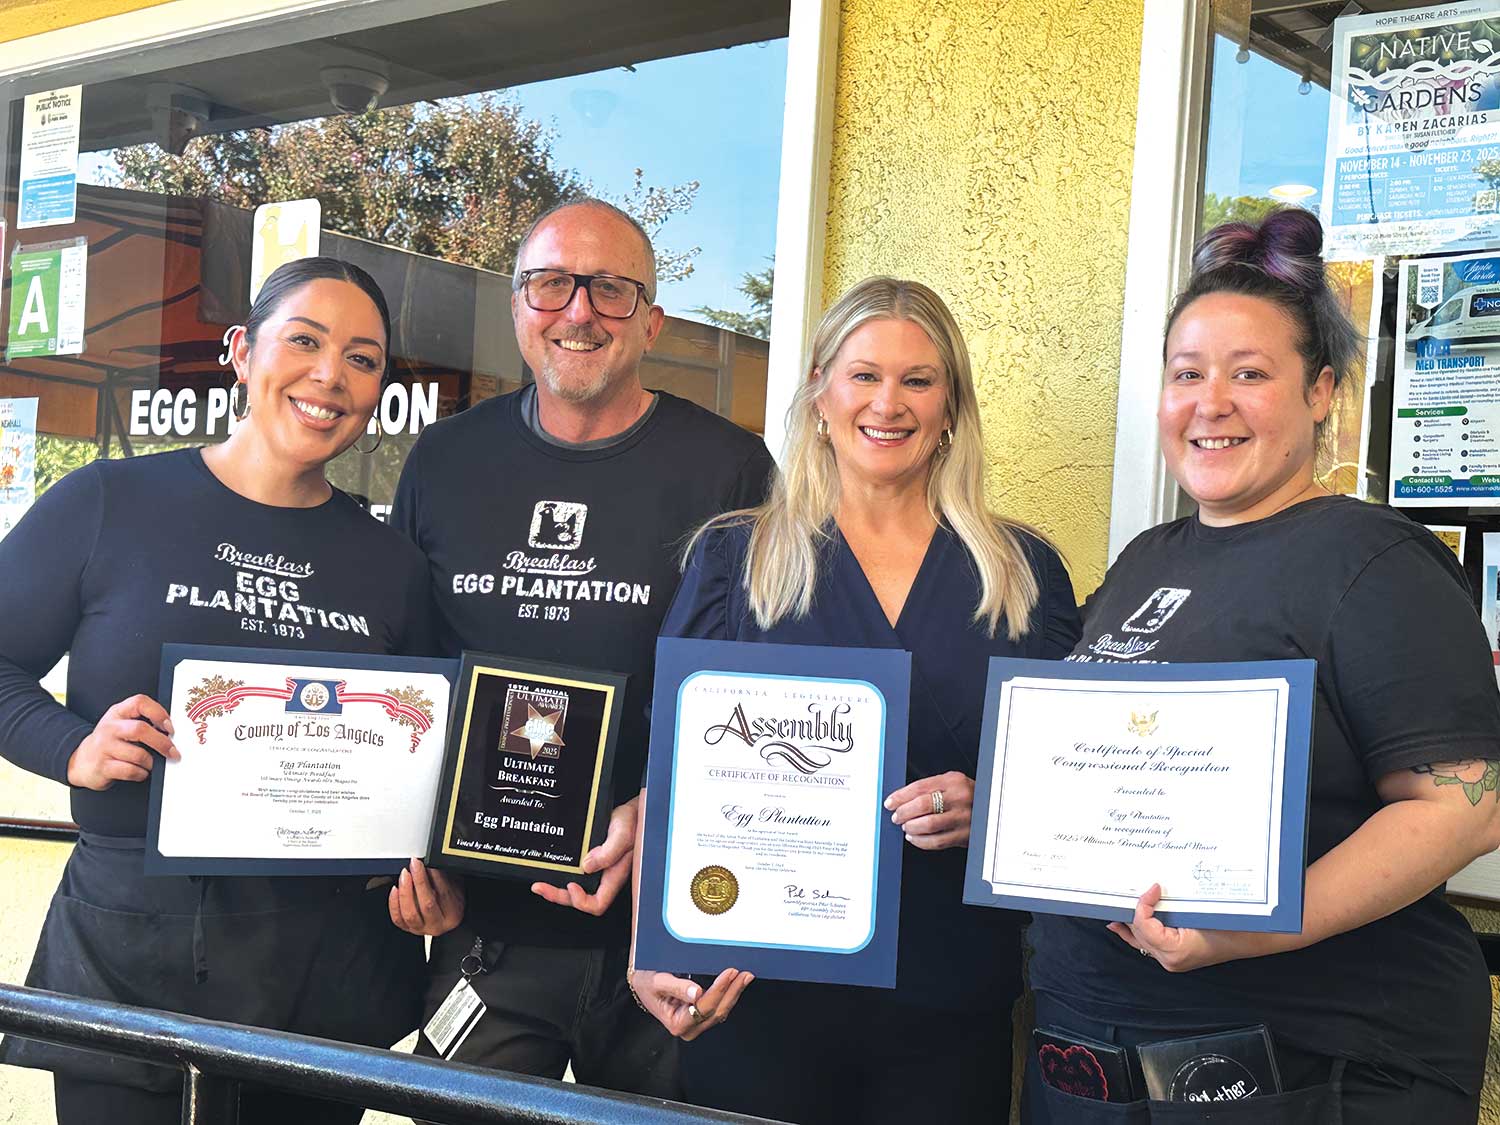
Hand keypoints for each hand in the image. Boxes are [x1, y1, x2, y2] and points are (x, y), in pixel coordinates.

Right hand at [67, 694, 177, 789]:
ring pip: (138, 755)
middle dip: (162, 742)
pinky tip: (140, 771)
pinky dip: (141, 773)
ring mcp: (104, 747)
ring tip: (151, 763)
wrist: (80, 761)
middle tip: (173, 752)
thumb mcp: (121, 724)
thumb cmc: (110, 741)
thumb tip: (172, 732)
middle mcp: (109, 727)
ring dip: (151, 762)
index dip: (158, 713)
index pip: (139, 702)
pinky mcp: (102, 767)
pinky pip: (131, 771)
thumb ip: (143, 721)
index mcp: (117, 712)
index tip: (170, 727)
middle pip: (140, 729)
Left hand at [388, 858, 464, 935]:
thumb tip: (431, 863)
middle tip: (415, 864)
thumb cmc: (450, 901)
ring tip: (404, 875)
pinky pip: (397, 919)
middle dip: (419, 881)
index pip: (444, 894)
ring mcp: (421, 929)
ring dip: (405, 891)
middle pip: (427, 904)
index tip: (429, 863)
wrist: (444, 917)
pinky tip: (395, 889)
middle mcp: (437, 925)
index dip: (436, 877)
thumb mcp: (455, 887)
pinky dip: (394, 903)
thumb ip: (444, 878)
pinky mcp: (408, 929)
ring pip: (410, 914)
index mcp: (453, 914)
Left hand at [531, 793, 637, 914]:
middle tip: (541, 888)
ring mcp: (597, 870)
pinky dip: (562, 875)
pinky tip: (553, 870)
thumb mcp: (622, 834)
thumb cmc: (633, 823)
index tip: (571, 885)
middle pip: (581, 900)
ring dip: (557, 890)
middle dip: (559, 896)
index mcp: (614, 876)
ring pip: (575, 889)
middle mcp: (604, 876)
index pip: (598, 903)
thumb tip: (587, 865)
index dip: (582, 901)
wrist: (633, 812)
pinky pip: (575, 875)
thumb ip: (608, 852)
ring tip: (541, 885)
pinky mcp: (591, 860)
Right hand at [628, 967, 752, 1040]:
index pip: (704, 1007)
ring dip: (734, 993)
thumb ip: (677, 988)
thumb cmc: (646, 982)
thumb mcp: (657, 982)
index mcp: (676, 1023)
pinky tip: (737, 983)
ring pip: (721, 1010)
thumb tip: (697, 993)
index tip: (730, 972)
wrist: (642, 982)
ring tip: (746, 976)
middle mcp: (688, 1028)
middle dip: (732, 992)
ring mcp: (696, 1024)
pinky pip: (719, 1007)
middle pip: (717, 1011)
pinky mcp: (702, 1016)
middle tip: (744, 973)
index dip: (719, 989)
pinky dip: (729, 994)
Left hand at [884, 770, 973, 849]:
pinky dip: (921, 841)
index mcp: (953, 781)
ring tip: (906, 826)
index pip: (919, 787)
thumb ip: (929, 788)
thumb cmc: (967, 796)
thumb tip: (900, 800)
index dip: (900, 796)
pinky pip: (937, 841)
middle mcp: (959, 798)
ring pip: (928, 825)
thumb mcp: (951, 784)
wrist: (991, 809)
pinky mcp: (964, 836)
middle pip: (922, 805)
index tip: (890, 803)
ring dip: (911, 827)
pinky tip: (914, 837)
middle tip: (897, 816)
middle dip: (904, 812)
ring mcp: (963, 818)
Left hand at [1106, 883, 1251, 971]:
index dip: (1143, 905)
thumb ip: (1172, 905)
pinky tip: (1122, 927)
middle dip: (1132, 913)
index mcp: (1174, 951)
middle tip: (1127, 895)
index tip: (1153, 887)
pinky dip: (1137, 934)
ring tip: (1114, 912)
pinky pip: (1150, 945)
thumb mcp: (1199, 911)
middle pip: (1139, 933)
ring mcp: (1172, 961)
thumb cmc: (1230, 927)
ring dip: (1130, 924)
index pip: (1144, 925)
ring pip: (1141, 941)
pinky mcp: (1175, 956)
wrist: (1252, 939)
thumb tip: (1151, 890)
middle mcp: (1169, 960)